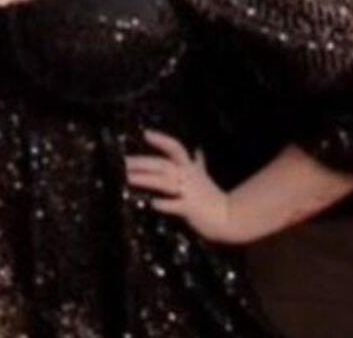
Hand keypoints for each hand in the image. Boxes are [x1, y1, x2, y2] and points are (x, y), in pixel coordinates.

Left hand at [126, 130, 245, 243]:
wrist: (231, 217)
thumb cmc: (213, 197)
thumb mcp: (205, 176)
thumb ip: (198, 163)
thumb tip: (198, 149)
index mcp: (190, 168)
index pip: (176, 148)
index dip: (161, 140)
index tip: (145, 133)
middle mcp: (188, 177)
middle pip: (162, 165)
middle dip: (141, 163)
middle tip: (122, 162)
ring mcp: (189, 192)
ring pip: (165, 182)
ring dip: (145, 179)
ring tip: (128, 179)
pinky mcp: (190, 209)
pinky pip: (176, 205)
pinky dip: (165, 204)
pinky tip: (153, 203)